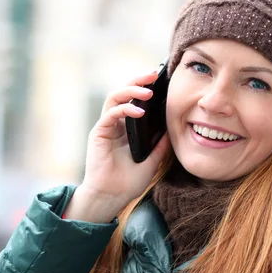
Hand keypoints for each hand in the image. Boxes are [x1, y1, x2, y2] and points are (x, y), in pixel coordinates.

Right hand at [65, 70, 170, 222]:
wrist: (110, 198)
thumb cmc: (127, 183)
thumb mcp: (152, 162)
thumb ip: (160, 146)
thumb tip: (172, 130)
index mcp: (126, 129)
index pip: (134, 101)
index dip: (145, 88)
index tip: (162, 81)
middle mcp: (115, 124)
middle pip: (123, 93)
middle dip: (138, 81)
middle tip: (154, 74)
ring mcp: (106, 127)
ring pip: (114, 97)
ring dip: (131, 90)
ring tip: (148, 90)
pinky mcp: (99, 133)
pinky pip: (110, 114)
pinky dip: (125, 109)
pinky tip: (139, 111)